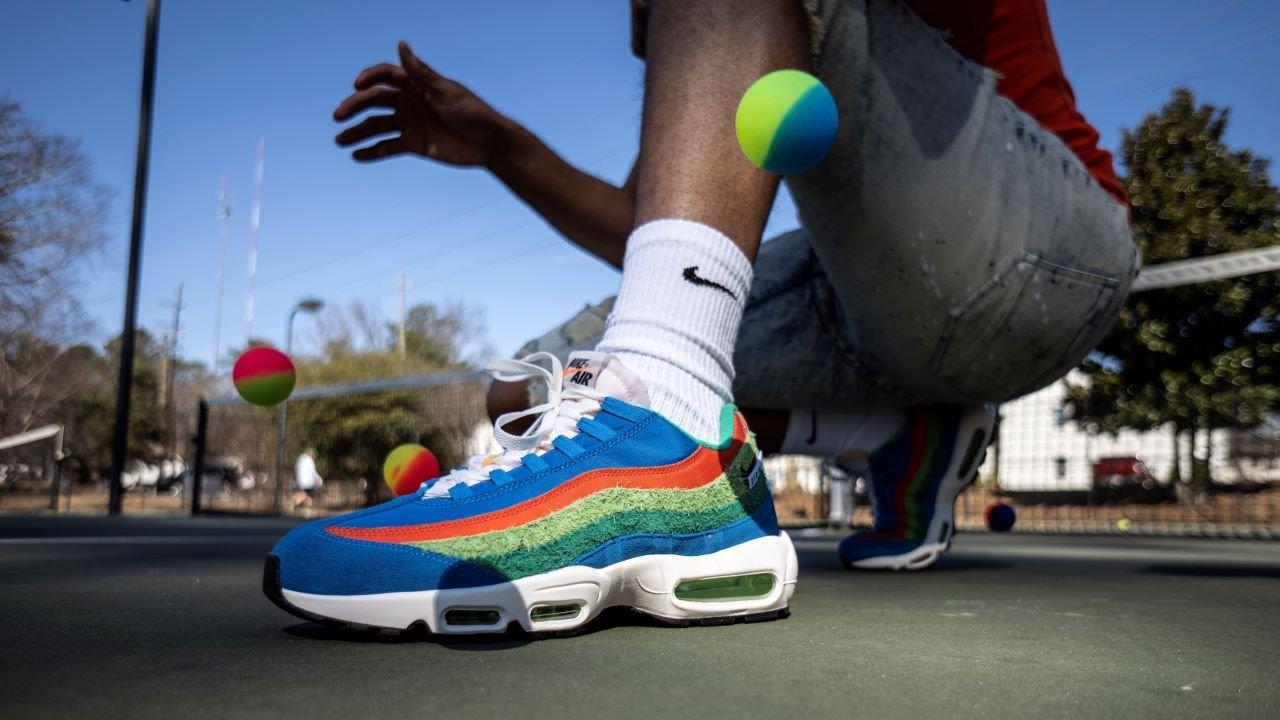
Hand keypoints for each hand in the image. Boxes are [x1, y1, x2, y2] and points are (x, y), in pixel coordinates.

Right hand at [333, 41, 508, 165]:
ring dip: (357, 132)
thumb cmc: (473, 112)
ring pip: (376, 126)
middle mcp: (409, 101)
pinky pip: (388, 147)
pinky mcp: (414, 144)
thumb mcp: (447, 92)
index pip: (385, 75)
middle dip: (354, 107)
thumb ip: (421, 72)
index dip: (369, 78)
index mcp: (417, 83)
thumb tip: (401, 44)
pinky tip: (356, 156)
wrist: (490, 144)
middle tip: (338, 116)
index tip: (357, 85)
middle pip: (374, 100)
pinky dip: (372, 152)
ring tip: (339, 140)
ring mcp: (410, 123)